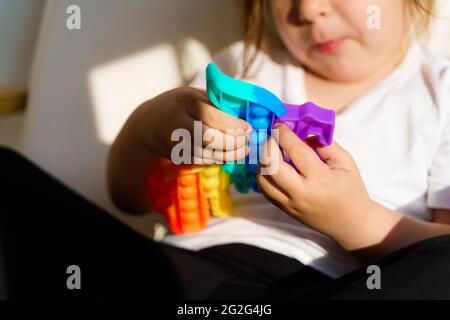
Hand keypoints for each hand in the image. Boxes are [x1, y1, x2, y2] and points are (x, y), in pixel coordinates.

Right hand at [132, 87, 250, 163]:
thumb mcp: (194, 95)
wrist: (148, 124)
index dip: (233, 125)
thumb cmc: (179, 105)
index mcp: (185, 101)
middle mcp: (177, 122)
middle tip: (247, 141)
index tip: (248, 128)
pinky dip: (219, 159)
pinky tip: (230, 154)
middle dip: (232, 143)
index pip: (211, 115)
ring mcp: (175, 142)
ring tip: (244, 150)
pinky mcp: (177, 156)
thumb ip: (215, 102)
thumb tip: (244, 111)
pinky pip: (203, 161)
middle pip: (209, 138)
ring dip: (230, 155)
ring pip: (207, 154)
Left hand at [257, 123, 375, 247]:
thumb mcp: (345, 161)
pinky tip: (272, 166)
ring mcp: (290, 203)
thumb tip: (303, 131)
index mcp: (320, 178)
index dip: (284, 134)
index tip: (280, 124)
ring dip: (263, 161)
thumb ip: (324, 143)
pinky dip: (263, 175)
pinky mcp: (284, 209)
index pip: (296, 151)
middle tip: (273, 136)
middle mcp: (301, 192)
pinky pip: (265, 190)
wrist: (350, 223)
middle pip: (271, 166)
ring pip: (263, 179)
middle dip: (268, 146)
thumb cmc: (351, 189)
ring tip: (272, 151)